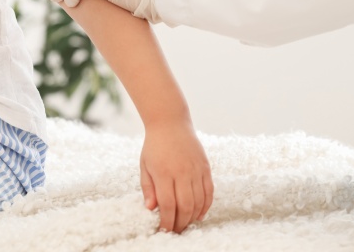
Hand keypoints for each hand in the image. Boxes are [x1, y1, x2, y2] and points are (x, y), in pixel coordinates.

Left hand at [140, 119, 213, 233]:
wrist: (170, 123)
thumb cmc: (154, 146)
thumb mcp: (145, 166)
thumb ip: (148, 188)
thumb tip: (151, 209)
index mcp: (163, 172)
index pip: (167, 204)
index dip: (167, 221)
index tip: (164, 230)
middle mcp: (181, 172)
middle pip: (185, 206)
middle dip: (181, 223)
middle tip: (176, 231)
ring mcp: (196, 169)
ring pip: (199, 201)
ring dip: (193, 217)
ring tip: (186, 224)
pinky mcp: (205, 167)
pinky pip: (209, 191)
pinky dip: (206, 206)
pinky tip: (200, 214)